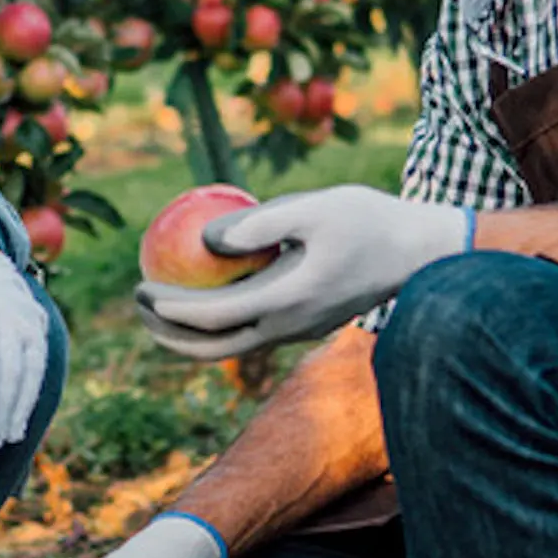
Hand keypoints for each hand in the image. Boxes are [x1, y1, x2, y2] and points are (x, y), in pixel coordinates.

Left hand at [136, 186, 471, 357]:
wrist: (420, 254)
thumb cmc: (368, 221)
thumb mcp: (312, 209)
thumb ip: (258, 225)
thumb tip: (206, 239)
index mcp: (286, 302)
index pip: (212, 318)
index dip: (169, 307)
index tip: (140, 284)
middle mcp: (288, 328)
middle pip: (212, 348)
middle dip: (167, 334)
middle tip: (137, 302)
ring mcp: (299, 331)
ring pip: (231, 347)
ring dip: (189, 335)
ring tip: (159, 308)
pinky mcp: (307, 323)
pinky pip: (251, 331)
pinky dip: (219, 322)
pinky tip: (207, 291)